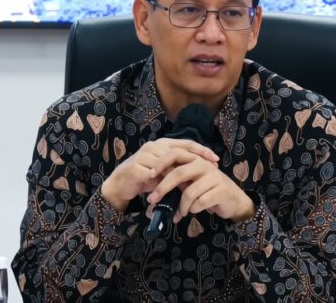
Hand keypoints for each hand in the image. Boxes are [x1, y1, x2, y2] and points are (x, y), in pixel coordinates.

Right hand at [101, 138, 218, 211]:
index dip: (201, 150)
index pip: (185, 143)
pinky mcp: (136, 168)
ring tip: (194, 185)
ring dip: (181, 176)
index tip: (216, 158)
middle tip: (211, 169)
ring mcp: (144, 156)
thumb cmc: (144, 177)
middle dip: (197, 160)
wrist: (120, 184)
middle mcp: (154, 146)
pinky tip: (174, 192)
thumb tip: (200, 173)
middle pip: (179, 151)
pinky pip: (154, 176)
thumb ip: (178, 168)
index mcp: (162, 144)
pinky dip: (164, 185)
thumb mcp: (164, 171)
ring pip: (168, 165)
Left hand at [147, 158, 254, 223]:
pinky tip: (193, 212)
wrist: (233, 199)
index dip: (160, 163)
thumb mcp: (192, 181)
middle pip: (178, 173)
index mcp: (195, 159)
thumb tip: (153, 180)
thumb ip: (177, 178)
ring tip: (180, 213)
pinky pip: (200, 203)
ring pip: (189, 192)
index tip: (149, 175)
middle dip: (163, 188)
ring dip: (181, 206)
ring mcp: (213, 177)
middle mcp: (204, 165)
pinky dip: (193, 210)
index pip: (175, 154)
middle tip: (152, 200)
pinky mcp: (221, 191)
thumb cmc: (208, 189)